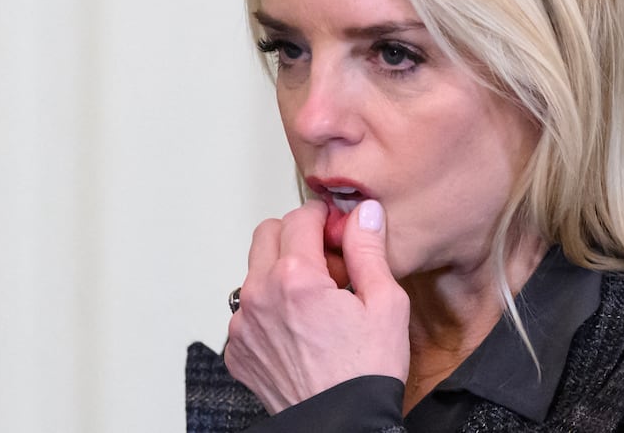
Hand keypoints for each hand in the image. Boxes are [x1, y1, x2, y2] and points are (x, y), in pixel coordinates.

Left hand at [224, 199, 410, 413]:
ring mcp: (243, 325)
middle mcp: (259, 296)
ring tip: (316, 303)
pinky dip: (270, 310)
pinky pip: (248, 312)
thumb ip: (368, 249)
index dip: (325, 219)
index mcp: (295, 278)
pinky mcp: (238, 350)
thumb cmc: (365, 372)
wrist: (342, 426)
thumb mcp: (385, 302)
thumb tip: (364, 212)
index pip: (300, 217)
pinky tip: (300, 330)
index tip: (340, 231)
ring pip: (255, 273)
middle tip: (327, 261)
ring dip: (281, 273)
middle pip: (267, 234)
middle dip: (297, 236)